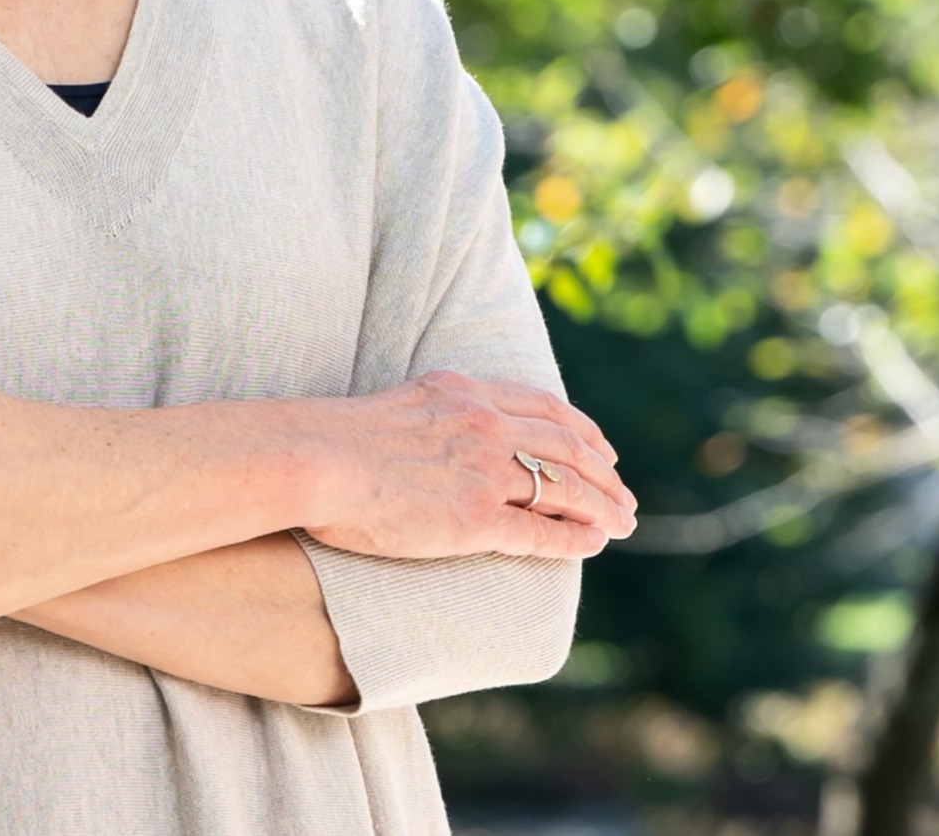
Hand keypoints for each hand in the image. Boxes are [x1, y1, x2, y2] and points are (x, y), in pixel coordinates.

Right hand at [286, 370, 636, 560]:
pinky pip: (541, 531)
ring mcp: (482, 471)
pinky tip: (591, 545)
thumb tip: (455, 424)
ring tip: (623, 523)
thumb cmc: (338, 436)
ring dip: (602, 507)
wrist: (314, 458)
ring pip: (564, 487)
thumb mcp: (403, 401)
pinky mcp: (474, 518)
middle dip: (604, 472)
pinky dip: (574, 539)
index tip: (603, 447)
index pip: (544, 406)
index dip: (582, 429)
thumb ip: (440, 409)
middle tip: (625, 495)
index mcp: (464, 392)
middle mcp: (483, 425)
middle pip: (566, 445)